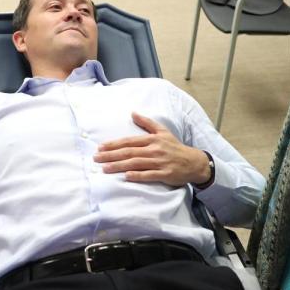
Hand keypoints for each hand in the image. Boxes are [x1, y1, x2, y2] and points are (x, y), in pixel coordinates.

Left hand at [94, 112, 210, 186]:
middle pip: (129, 152)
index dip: (114, 144)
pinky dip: (138, 175)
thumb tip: (133, 113)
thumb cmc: (175, 147)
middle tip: (96, 158)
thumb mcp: (163, 131)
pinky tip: (126, 176)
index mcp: (152, 139)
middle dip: (111, 155)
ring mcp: (159, 162)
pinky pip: (149, 175)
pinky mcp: (165, 174)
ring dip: (119, 166)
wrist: (193, 162)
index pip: (129, 141)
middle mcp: (154, 150)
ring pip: (136, 163)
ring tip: (105, 168)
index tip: (100, 147)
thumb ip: (147, 123)